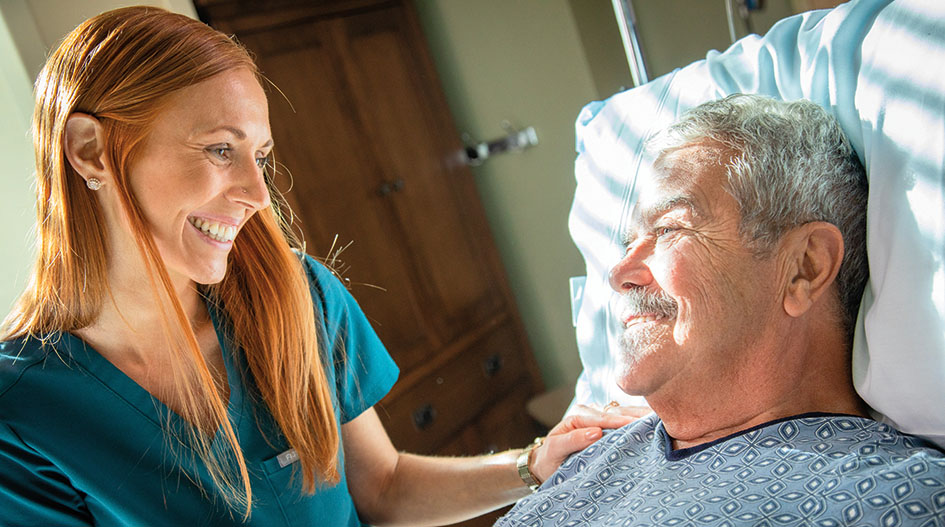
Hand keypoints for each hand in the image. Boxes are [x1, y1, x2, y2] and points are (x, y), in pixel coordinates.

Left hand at [528, 403, 649, 482]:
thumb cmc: (550, 459)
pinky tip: (652, 428)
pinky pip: (623, 424)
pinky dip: (636, 425)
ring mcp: (600, 418)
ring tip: (657, 425)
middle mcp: (589, 413)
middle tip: (655, 422)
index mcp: (577, 416)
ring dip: (638, 420)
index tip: (636, 426)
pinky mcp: (607, 427)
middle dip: (634, 418)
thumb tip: (597, 432)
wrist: (547, 465)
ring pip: (622, 416)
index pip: (603, 417)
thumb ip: (573, 440)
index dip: (620, 422)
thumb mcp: (556, 450)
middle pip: (616, 413)